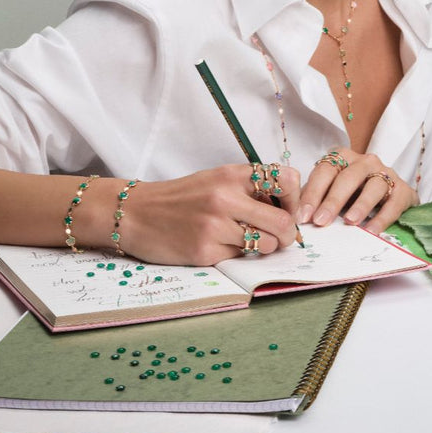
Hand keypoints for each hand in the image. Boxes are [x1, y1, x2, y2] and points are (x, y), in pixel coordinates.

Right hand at [121, 164, 300, 265]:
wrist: (136, 212)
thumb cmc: (180, 198)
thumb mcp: (215, 180)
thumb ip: (248, 189)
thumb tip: (289, 209)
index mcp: (231, 174)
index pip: (286, 179)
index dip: (295, 199)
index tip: (289, 209)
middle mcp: (225, 197)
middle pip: (283, 221)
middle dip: (288, 235)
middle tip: (281, 238)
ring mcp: (215, 225)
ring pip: (266, 244)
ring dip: (264, 247)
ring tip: (248, 242)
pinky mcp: (205, 251)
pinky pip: (239, 258)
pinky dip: (236, 255)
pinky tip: (219, 246)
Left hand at [297, 149, 417, 234]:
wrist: (391, 195)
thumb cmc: (352, 193)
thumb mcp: (331, 191)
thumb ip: (314, 198)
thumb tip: (293, 215)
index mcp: (342, 158)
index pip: (324, 171)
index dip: (313, 193)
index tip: (303, 216)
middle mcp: (364, 161)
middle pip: (347, 177)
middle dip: (333, 200)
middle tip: (321, 221)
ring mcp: (385, 173)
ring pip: (373, 186)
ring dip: (361, 204)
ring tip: (350, 222)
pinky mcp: (403, 190)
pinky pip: (394, 202)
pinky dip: (383, 217)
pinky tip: (372, 231)